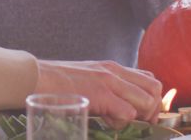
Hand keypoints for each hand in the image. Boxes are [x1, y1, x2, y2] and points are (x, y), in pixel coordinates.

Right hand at [35, 60, 161, 128]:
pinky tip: (107, 123)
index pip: (148, 77)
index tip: (142, 114)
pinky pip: (128, 112)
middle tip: (138, 122)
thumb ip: (103, 86)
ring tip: (121, 122)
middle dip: (152, 109)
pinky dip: (123, 123)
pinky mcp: (101, 95)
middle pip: (155, 88)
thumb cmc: (55, 82)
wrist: (35, 77)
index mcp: (111, 67)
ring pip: (148, 100)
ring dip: (140, 116)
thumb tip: (114, 104)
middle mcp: (114, 71)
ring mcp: (109, 82)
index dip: (151, 98)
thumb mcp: (86, 77)